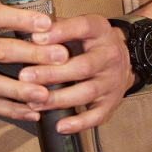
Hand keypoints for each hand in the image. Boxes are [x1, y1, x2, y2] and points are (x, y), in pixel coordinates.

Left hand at [16, 15, 134, 134]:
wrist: (126, 56)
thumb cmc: (94, 41)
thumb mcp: (82, 25)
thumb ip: (58, 26)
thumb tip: (32, 31)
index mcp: (100, 31)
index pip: (82, 28)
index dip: (59, 33)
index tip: (36, 39)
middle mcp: (109, 56)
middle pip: (82, 67)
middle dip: (51, 74)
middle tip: (25, 77)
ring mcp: (111, 81)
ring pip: (86, 93)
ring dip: (58, 99)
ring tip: (34, 102)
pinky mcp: (111, 101)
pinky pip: (96, 115)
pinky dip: (78, 123)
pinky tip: (60, 126)